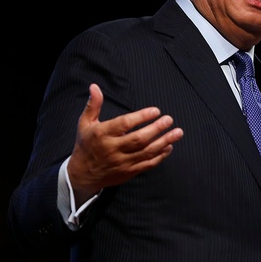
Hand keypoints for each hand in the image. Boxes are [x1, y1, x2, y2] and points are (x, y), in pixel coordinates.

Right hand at [67, 83, 183, 202]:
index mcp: (102, 134)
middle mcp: (113, 149)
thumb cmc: (86, 145)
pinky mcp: (128, 172)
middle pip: (138, 139)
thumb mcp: (85, 124)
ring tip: (178, 132)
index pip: (124, 124)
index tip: (156, 111)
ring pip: (146, 152)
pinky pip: (147, 164)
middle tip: (169, 119)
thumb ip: (93, 106)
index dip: (141, 117)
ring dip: (164, 142)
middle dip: (156, 129)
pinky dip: (160, 156)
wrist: (82, 174)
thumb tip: (95, 87)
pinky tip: (169, 146)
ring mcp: (122, 162)